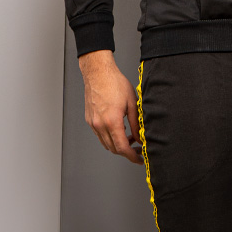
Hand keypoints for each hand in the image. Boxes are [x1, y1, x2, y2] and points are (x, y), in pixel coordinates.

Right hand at [77, 50, 142, 164]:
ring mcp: (93, 123)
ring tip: (130, 138)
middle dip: (126, 153)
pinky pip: (100, 135)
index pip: (122, 147)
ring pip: (106, 144)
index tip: (139, 158)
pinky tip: (119, 130)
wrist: (98, 73)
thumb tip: (141, 138)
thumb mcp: (132, 104)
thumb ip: (137, 124)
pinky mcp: (90, 120)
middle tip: (138, 150)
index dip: (132, 156)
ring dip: (118, 145)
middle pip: (113, 149)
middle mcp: (100, 124)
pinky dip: (110, 138)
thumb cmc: (115, 83)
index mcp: (112, 121)